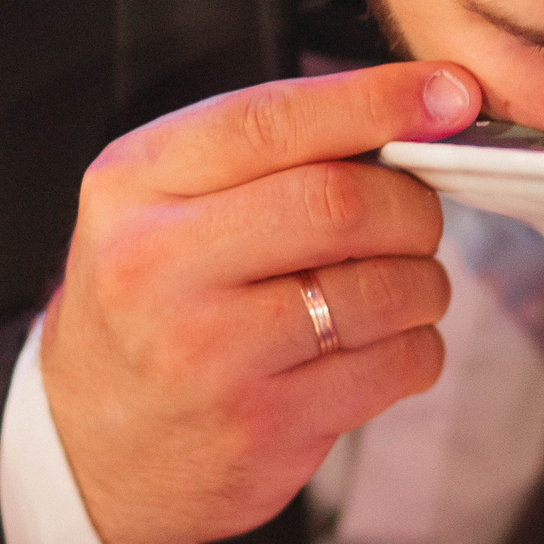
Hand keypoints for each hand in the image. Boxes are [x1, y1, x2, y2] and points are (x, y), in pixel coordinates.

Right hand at [41, 62, 480, 543]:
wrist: (94, 448)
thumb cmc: (151, 306)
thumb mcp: (162, 204)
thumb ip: (268, 151)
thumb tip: (418, 108)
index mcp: (135, 183)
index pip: (272, 121)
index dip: (377, 100)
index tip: (449, 94)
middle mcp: (159, 263)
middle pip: (340, 203)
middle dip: (412, 205)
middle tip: (417, 219)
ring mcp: (210, 353)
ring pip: (383, 289)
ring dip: (424, 282)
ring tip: (401, 287)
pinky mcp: (264, 426)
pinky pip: (394, 366)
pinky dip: (417, 347)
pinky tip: (382, 347)